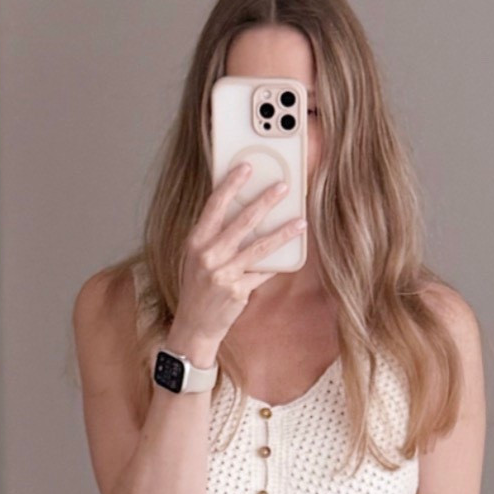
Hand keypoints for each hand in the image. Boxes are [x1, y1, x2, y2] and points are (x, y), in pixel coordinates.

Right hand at [168, 162, 307, 364]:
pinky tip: (292, 253)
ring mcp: (224, 275)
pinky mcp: (238, 291)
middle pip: (243, 222)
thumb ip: (212, 236)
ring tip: (300, 221)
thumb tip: (238, 210)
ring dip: (283, 232)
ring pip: (260, 247)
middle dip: (265, 201)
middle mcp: (208, 256)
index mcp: (195, 242)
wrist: (194, 326)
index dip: (231, 184)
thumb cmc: (196, 288)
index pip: (215, 206)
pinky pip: (263, 272)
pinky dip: (277, 263)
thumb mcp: (195, 258)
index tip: (246, 168)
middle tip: (283, 186)